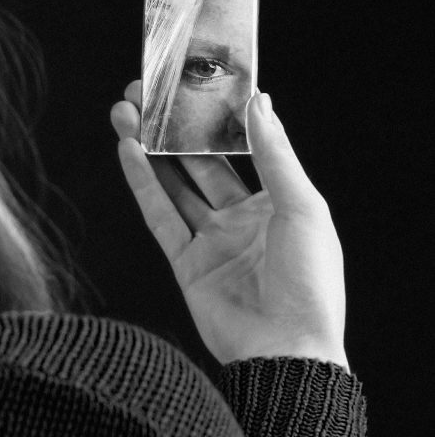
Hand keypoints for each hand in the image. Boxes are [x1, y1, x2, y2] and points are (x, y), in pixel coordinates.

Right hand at [110, 81, 349, 370]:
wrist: (286, 352)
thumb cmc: (309, 282)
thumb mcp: (301, 206)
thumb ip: (275, 155)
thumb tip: (260, 101)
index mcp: (277, 202)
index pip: (243, 148)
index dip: (217, 117)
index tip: (194, 83)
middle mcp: (241, 218)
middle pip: (199, 162)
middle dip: (173, 129)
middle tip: (147, 93)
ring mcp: (211, 240)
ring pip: (174, 184)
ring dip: (150, 148)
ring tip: (127, 112)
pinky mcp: (186, 263)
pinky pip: (160, 216)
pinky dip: (143, 183)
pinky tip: (128, 150)